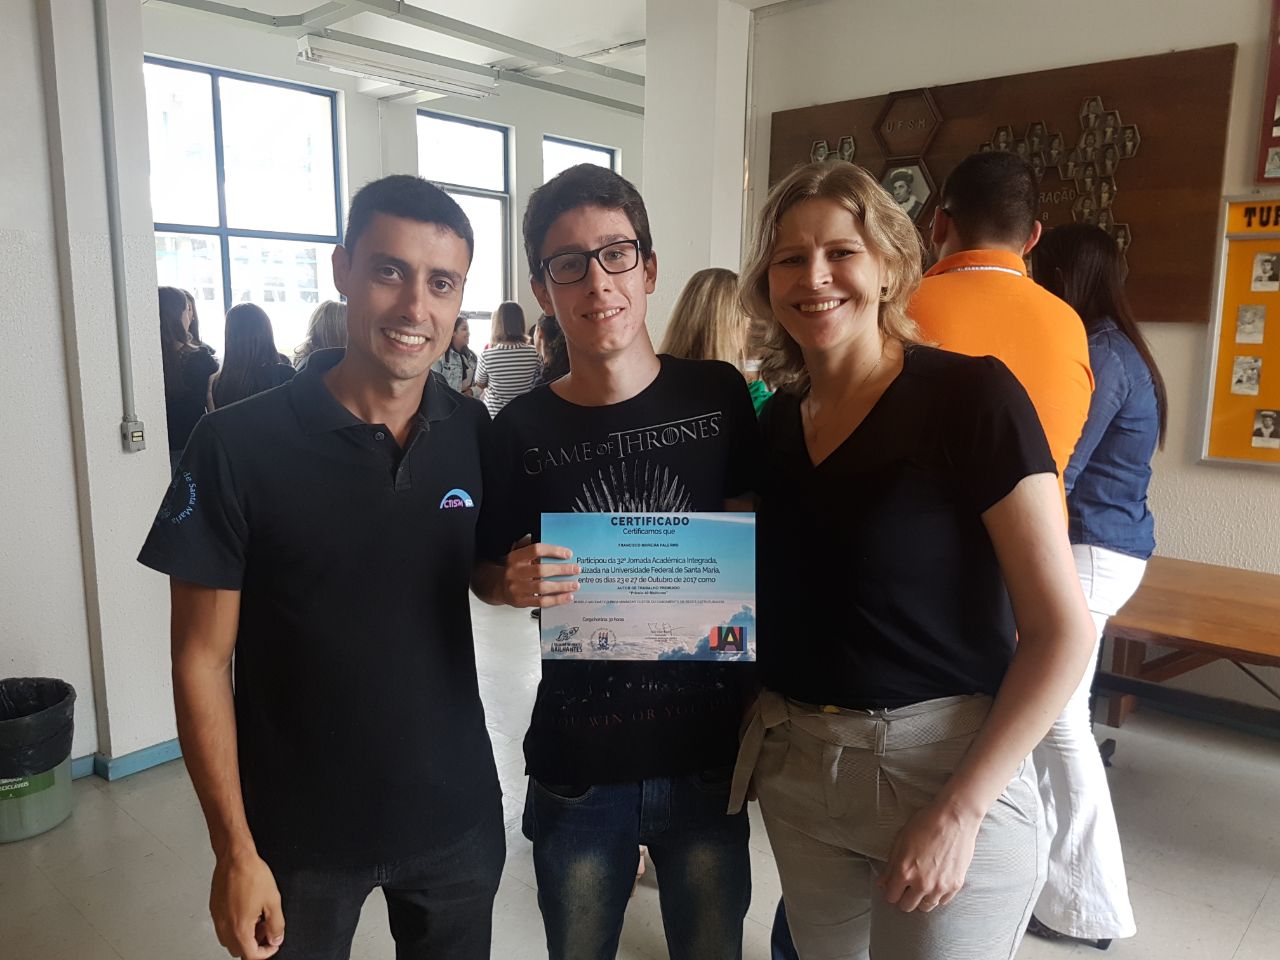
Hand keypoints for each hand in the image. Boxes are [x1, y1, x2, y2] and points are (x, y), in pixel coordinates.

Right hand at [210, 849, 284, 957]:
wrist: (235, 857)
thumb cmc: (251, 874)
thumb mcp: (273, 901)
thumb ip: (277, 925)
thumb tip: (276, 939)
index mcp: (240, 928)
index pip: (251, 956)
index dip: (266, 953)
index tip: (273, 943)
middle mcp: (225, 927)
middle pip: (239, 950)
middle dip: (255, 944)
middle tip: (266, 928)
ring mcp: (218, 919)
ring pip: (230, 940)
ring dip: (244, 936)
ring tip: (258, 917)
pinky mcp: (214, 910)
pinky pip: (224, 927)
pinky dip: (236, 925)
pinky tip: (246, 909)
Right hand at [501, 536, 579, 607]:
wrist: (498, 586)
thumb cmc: (514, 569)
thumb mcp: (518, 554)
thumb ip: (531, 546)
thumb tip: (551, 541)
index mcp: (515, 557)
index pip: (536, 550)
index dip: (553, 551)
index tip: (568, 554)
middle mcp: (514, 572)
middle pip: (541, 570)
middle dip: (561, 570)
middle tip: (576, 569)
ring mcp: (517, 588)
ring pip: (542, 588)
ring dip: (561, 586)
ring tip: (575, 585)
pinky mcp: (521, 601)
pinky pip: (541, 602)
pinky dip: (556, 600)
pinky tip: (567, 597)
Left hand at [877, 798, 981, 912]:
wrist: (954, 818)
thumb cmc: (925, 824)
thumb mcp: (900, 841)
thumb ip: (890, 866)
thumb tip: (882, 884)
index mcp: (903, 871)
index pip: (891, 897)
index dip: (891, 891)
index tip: (894, 887)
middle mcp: (921, 884)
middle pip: (907, 906)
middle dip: (904, 897)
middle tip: (907, 887)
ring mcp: (939, 887)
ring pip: (925, 907)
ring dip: (921, 899)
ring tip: (922, 885)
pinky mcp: (955, 885)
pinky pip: (942, 902)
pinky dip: (937, 896)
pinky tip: (936, 883)